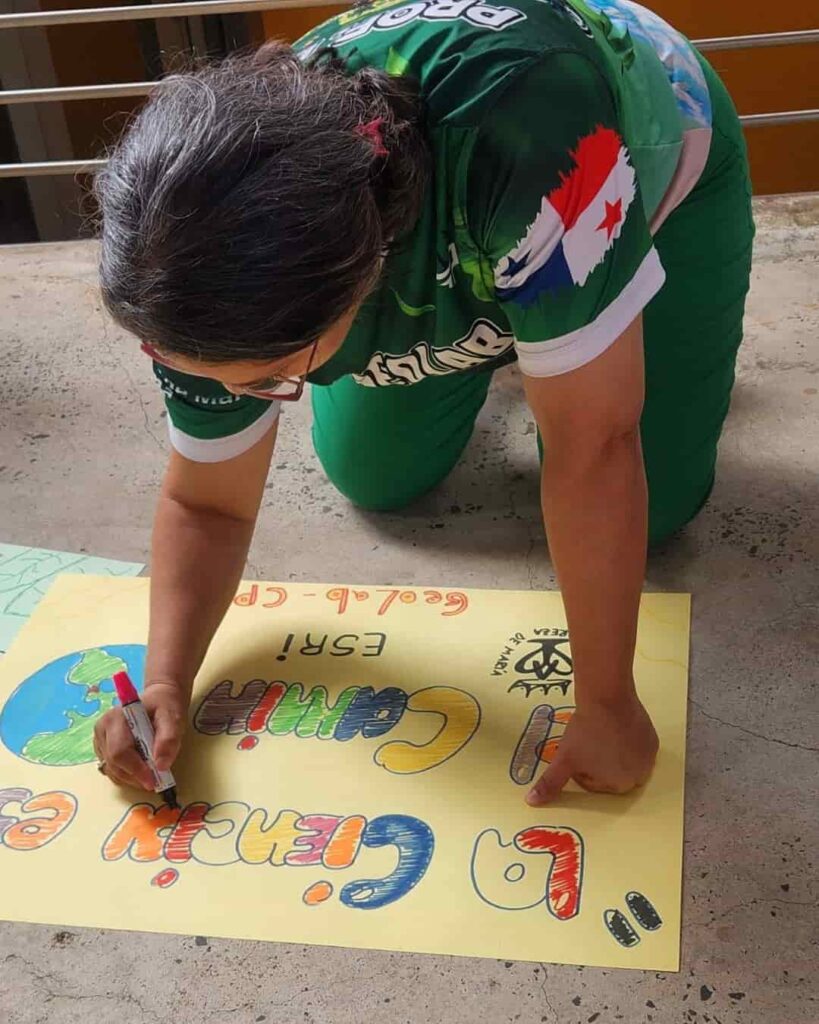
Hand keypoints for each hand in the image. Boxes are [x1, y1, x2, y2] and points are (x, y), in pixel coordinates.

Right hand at [93, 681, 186, 790]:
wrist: (158, 699)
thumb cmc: (164, 707)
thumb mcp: (173, 718)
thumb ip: (168, 739)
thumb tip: (161, 765)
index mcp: (116, 718)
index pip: (120, 752)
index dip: (136, 769)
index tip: (153, 781)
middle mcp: (102, 729)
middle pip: (113, 763)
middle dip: (135, 776)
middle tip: (156, 780)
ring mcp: (100, 739)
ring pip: (111, 769)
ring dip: (131, 777)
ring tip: (151, 773)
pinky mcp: (102, 748)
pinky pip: (111, 769)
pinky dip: (127, 774)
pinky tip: (141, 768)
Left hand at [526, 694, 657, 805]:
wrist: (606, 699)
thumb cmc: (585, 733)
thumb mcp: (563, 759)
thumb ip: (550, 784)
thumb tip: (532, 802)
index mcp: (621, 785)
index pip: (596, 783)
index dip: (583, 767)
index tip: (578, 752)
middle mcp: (640, 776)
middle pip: (613, 773)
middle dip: (600, 762)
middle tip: (589, 743)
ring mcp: (650, 757)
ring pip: (626, 759)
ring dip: (614, 752)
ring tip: (601, 733)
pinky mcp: (654, 738)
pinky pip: (637, 745)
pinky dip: (627, 740)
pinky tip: (615, 727)